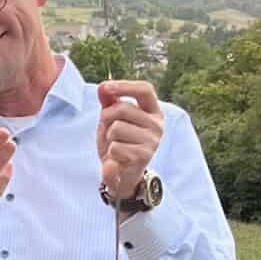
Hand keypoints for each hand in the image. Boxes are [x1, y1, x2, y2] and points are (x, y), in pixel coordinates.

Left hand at [97, 80, 163, 200]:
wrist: (122, 173)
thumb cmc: (119, 140)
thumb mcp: (113, 118)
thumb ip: (109, 100)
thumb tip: (103, 87)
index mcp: (153, 111)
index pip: (145, 90)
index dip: (125, 86)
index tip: (105, 87)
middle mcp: (157, 125)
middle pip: (121, 108)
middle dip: (106, 118)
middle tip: (109, 131)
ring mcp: (152, 141)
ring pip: (116, 128)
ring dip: (108, 137)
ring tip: (115, 145)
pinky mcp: (143, 157)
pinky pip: (115, 147)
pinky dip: (109, 153)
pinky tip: (117, 158)